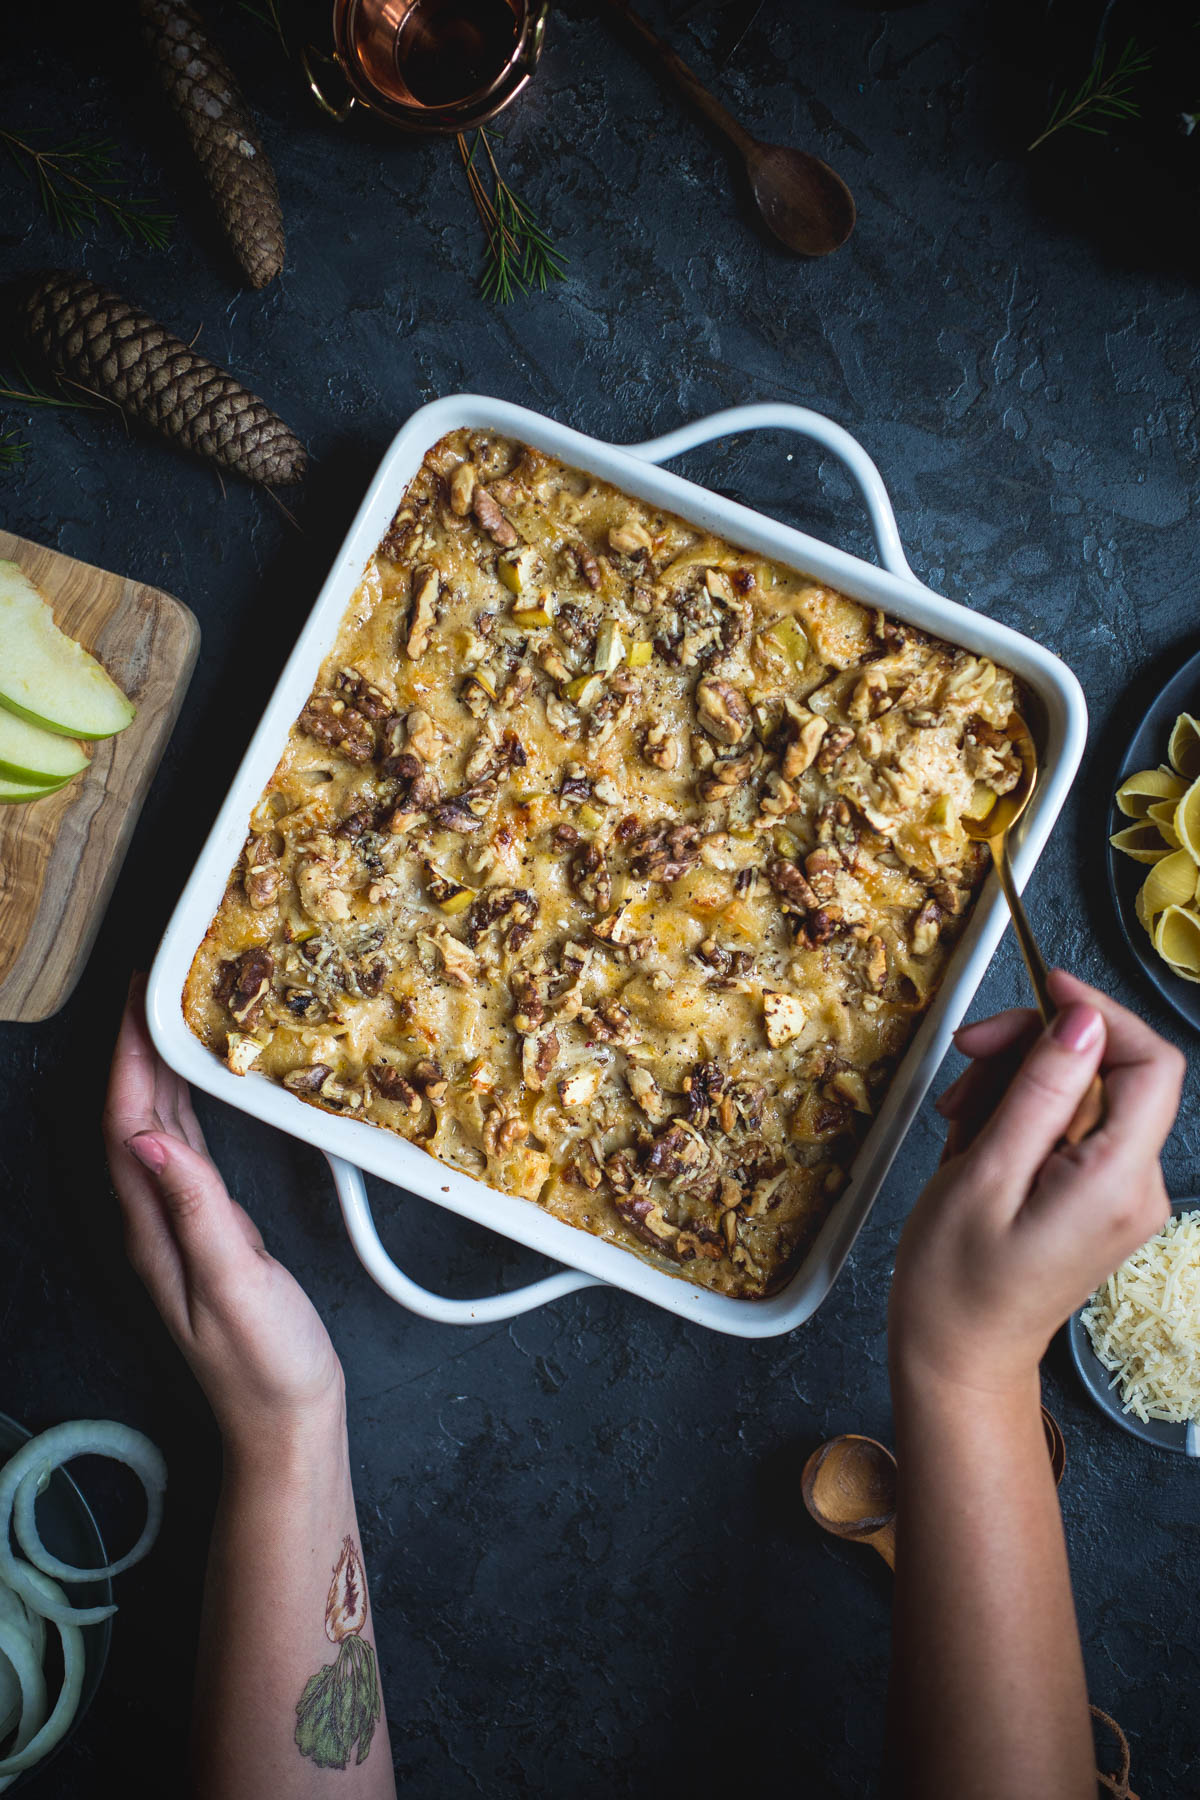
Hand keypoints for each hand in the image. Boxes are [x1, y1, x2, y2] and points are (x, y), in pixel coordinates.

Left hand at [103, 977, 344, 1452]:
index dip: (128, 1056)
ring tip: (172, 1016)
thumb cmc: (266, 1363)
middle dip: (138, 1047)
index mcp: (153, 1229)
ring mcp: (181, 1227)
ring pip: (158, 1129)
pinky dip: (189, 1106)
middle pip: (134, 1116)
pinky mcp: (212, 1231)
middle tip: (155, 985)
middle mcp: (157, 1221)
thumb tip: (150, 1139)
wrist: (286, 1422)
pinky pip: (189, 1150)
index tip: (137, 998)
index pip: (127, 1124)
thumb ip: (196, 1209)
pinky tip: (201, 1087)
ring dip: (160, 1070)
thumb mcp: (233, 1284)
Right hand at [889, 970, 1184, 1396]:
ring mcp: (1119, 1192)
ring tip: (960, 1111)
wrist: (958, 1356)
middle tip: (969, 1053)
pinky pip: (1069, 1125)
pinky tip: (976, 1133)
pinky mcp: (1096, 1196)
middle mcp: (1135, 1185)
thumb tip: (1081, 1019)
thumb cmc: (956, 1282)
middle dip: (1036, 1047)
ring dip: (1018, 1080)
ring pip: (1082, 1091)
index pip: (1150, 1062)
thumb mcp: (983, 1175)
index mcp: (1116, 1181)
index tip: (1043, 986)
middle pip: (1108, 1070)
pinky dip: (1021, 1113)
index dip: (1099, 1012)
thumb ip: (1039, 1093)